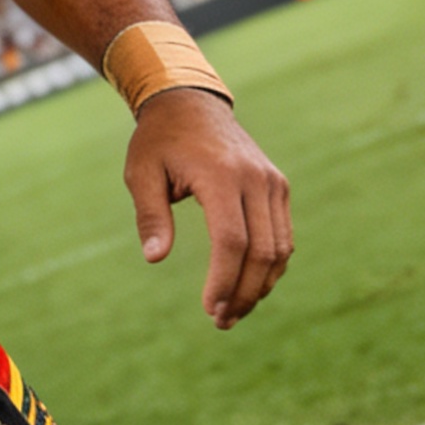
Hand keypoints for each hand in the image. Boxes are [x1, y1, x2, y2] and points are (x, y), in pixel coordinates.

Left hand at [123, 88, 291, 329]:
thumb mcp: (141, 174)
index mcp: (222, 176)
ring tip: (234, 312)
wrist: (190, 102)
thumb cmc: (159, 141)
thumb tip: (154, 259)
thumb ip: (150, 216)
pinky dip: (271, 265)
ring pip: (280, 247)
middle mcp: (256, 179)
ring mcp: (272, 182)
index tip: (209, 309)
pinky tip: (249, 287)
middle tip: (221, 321)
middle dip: (244, 293)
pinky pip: (282, 235)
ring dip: (261, 286)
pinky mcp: (278, 186)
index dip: (224, 281)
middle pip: (262, 251)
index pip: (232, 241)